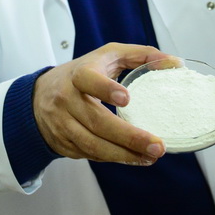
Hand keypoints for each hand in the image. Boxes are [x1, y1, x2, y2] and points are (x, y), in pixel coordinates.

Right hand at [33, 43, 174, 164]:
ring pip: (93, 145)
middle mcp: (66, 100)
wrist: (38, 96)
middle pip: (97, 122)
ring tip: (150, 156)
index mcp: (78, 74)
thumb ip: (142, 55)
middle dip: (129, 137)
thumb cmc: (83, 72)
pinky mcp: (63, 144)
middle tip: (157, 145)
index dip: (105, 89)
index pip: (88, 80)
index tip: (127, 99)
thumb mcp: (109, 55)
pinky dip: (114, 158)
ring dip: (124, 155)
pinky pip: (90, 155)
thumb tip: (175, 63)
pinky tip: (134, 158)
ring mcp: (62, 124)